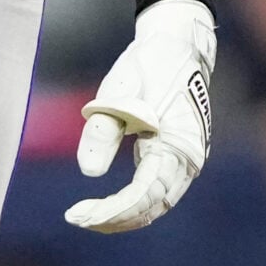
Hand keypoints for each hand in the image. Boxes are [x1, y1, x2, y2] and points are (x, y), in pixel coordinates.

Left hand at [66, 0, 217, 233]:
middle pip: (152, 206)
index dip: (112, 210)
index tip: (80, 216)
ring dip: (125, 215)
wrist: (177, 46)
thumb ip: (102, 132)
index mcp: (178, 146)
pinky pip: (159, 190)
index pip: (144, 194)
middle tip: (77, 219)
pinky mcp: (179, 156)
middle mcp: (188, 160)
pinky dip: (135, 202)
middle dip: (115, 218)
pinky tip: (110, 206)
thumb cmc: (147, 67)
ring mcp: (187, 159)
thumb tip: (88, 173)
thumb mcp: (117, 93)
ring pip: (157, 203)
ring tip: (89, 218)